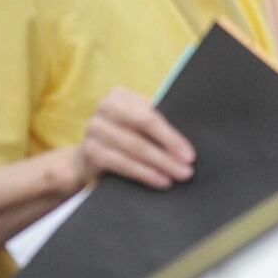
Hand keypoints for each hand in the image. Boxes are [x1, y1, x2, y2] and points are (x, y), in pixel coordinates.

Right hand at [67, 87, 194, 190]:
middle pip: (143, 130)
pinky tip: (159, 181)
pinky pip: (121, 163)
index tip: (190, 155)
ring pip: (134, 148)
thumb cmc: (124, 137)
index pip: (151, 116)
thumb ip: (156, 126)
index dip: (172, 136)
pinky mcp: (89, 151)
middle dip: (168, 151)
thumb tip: (186, 146)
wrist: (88, 157)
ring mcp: (94, 128)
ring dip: (159, 165)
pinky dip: (143, 174)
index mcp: (121, 96)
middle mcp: (105, 107)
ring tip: (178, 176)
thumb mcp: (138, 126)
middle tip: (188, 168)